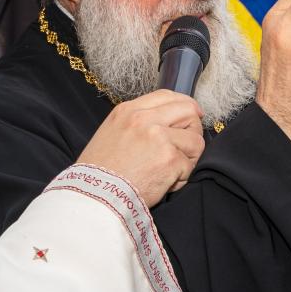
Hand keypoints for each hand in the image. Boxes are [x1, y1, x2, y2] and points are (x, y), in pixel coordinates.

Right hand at [76, 90, 204, 206]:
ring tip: (170, 169)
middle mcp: (144, 120)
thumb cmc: (102, 170)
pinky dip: (181, 178)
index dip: (186, 105)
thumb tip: (170, 119)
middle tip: (185, 147)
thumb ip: (140, 122)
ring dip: (189, 157)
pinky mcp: (169, 159)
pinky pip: (190, 166)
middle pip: (188, 112)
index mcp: (129, 111)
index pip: (167, 96)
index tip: (193, 115)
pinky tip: (164, 183)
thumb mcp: (113, 132)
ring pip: (196, 140)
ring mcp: (158, 138)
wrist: (95, 196)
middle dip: (193, 130)